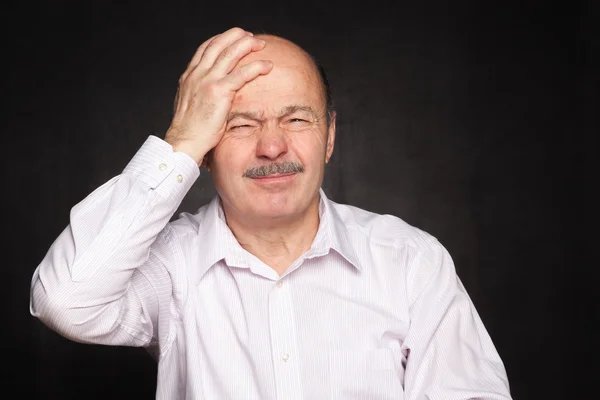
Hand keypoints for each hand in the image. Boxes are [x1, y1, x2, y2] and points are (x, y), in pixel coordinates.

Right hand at [164, 27, 273, 165]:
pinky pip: (242, 73)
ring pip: (231, 53)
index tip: (234, 38)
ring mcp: (207, 80)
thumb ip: (199, 93)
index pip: (206, 48)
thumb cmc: (189, 130)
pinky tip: (267, 66)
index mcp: (189, 76)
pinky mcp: (219, 91)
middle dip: (236, 36)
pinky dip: (257, 67)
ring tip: (261, 45)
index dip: (221, 39)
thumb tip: (209, 93)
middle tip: (250, 37)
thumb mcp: (190, 104)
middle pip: (218, 44)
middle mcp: (197, 74)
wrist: (184, 140)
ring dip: (248, 45)